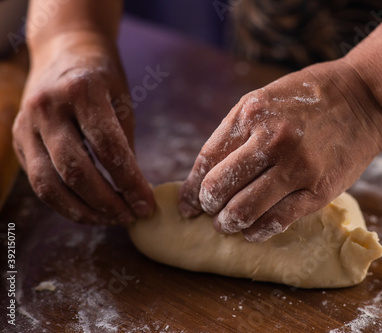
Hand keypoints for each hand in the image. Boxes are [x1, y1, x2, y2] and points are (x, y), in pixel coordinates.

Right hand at [13, 31, 154, 224]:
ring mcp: (26, 124)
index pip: (108, 148)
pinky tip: (89, 210)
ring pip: (49, 183)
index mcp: (81, 92)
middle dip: (107, 202)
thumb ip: (124, 145)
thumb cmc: (102, 78)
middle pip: (75, 171)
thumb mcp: (122, 102)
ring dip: (83, 210)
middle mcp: (48, 108)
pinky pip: (39, 181)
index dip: (130, 182)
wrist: (63, 49)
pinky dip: (64, 203)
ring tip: (112, 219)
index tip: (147, 204)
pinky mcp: (17, 139)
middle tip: (131, 216)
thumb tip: (134, 193)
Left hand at [179, 60, 381, 241]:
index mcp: (252, 113)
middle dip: (208, 207)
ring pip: (244, 210)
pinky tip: (252, 231)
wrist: (364, 99)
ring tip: (227, 224)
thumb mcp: (264, 100)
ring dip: (228, 223)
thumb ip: (236, 133)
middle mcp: (272, 140)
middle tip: (211, 212)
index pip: (207, 160)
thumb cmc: (308, 98)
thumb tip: (207, 175)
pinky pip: (277, 220)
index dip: (192, 189)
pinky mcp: (319, 190)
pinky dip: (257, 231)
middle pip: (220, 188)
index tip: (187, 204)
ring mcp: (297, 167)